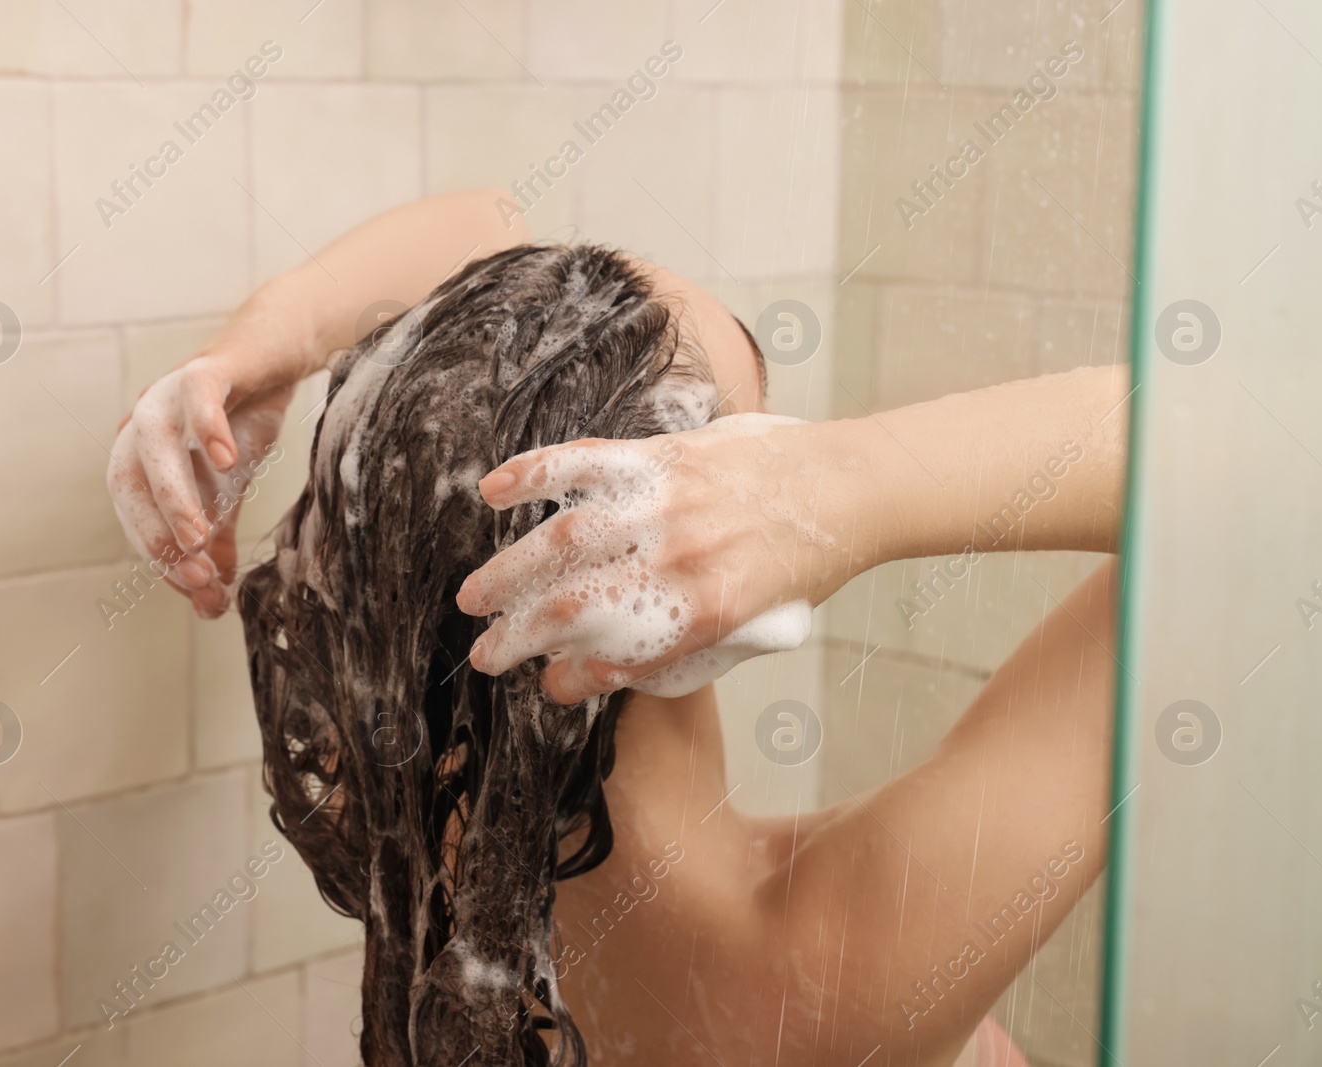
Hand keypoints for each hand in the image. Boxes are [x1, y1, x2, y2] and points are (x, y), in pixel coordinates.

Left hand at [108, 354, 292, 618]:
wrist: (275, 356)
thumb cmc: (240, 422)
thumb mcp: (229, 490)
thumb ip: (216, 540)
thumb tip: (212, 604)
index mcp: (139, 460)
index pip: (138, 518)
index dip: (163, 559)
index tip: (200, 593)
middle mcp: (142, 426)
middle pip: (131, 486)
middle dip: (159, 536)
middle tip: (198, 576)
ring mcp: (169, 393)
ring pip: (155, 447)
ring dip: (173, 496)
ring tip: (199, 537)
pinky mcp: (207, 367)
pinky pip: (198, 395)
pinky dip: (207, 428)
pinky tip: (226, 461)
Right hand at [455, 414, 863, 702]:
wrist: (848, 487)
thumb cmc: (801, 564)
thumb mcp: (755, 631)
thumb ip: (682, 653)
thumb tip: (603, 674)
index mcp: (707, 612)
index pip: (613, 654)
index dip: (569, 676)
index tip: (541, 684)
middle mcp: (679, 559)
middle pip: (574, 602)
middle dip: (517, 634)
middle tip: (483, 653)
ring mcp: (666, 502)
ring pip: (563, 539)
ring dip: (508, 571)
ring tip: (473, 597)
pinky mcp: (662, 457)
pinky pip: (584, 462)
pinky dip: (533, 474)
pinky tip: (492, 491)